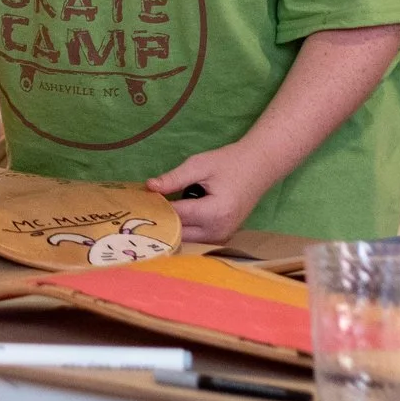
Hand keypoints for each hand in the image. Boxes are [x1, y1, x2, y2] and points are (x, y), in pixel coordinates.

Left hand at [146, 146, 268, 244]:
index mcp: (214, 212)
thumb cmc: (230, 162)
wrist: (259, 166)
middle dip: (162, 219)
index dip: (156, 207)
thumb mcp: (200, 165)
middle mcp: (218, 230)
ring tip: (158, 208)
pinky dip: (184, 227)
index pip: (176, 215)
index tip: (140, 200)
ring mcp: (222, 236)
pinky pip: (196, 237)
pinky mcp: (222, 236)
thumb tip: (149, 187)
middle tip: (144, 206)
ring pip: (186, 238)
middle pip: (179, 231)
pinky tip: (174, 213)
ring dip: (173, 225)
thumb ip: (174, 178)